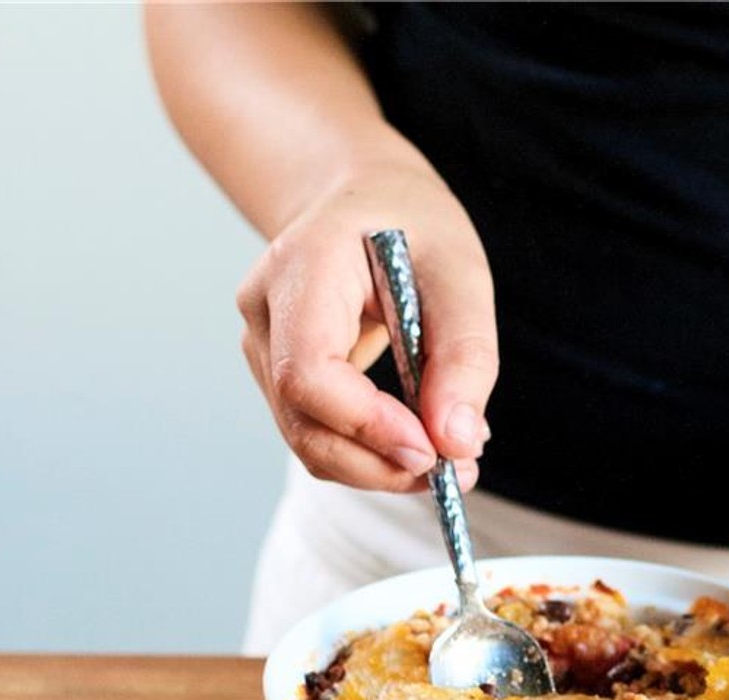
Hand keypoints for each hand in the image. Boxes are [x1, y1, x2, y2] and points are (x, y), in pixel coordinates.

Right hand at [235, 157, 496, 490]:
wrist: (362, 197)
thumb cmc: (412, 224)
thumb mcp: (461, 274)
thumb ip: (465, 357)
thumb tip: (457, 443)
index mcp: (303, 266)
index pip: (307, 370)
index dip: (366, 424)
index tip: (432, 450)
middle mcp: (265, 310)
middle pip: (303, 421)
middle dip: (380, 464)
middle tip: (456, 474)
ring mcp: (263, 345)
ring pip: (307, 439)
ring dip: (379, 468)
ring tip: (449, 459)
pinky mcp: (278, 373)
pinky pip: (318, 432)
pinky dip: (369, 452)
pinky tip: (419, 440)